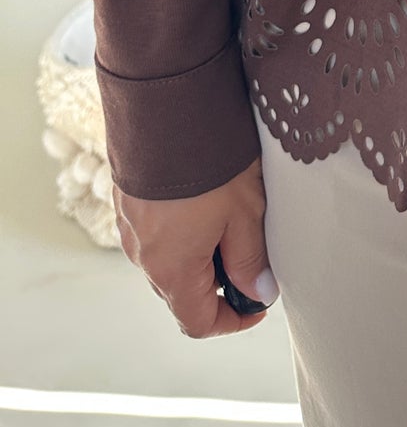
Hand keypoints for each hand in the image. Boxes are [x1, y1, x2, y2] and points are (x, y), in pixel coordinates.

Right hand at [113, 155, 277, 337]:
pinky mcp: (127, 200)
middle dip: (218, 284)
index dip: (233, 320)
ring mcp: (129, 227)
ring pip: (168, 260)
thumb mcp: (244, 212)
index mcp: (171, 269)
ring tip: (231, 218)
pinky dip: (181, 231)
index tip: (258, 304)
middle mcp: (142, 255)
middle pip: (181, 292)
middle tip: (251, 256)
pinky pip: (155, 232)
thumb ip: (250, 258)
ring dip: (199, 255)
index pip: (198, 322)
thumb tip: (258, 292)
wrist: (165, 104)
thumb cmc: (208, 159)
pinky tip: (204, 198)